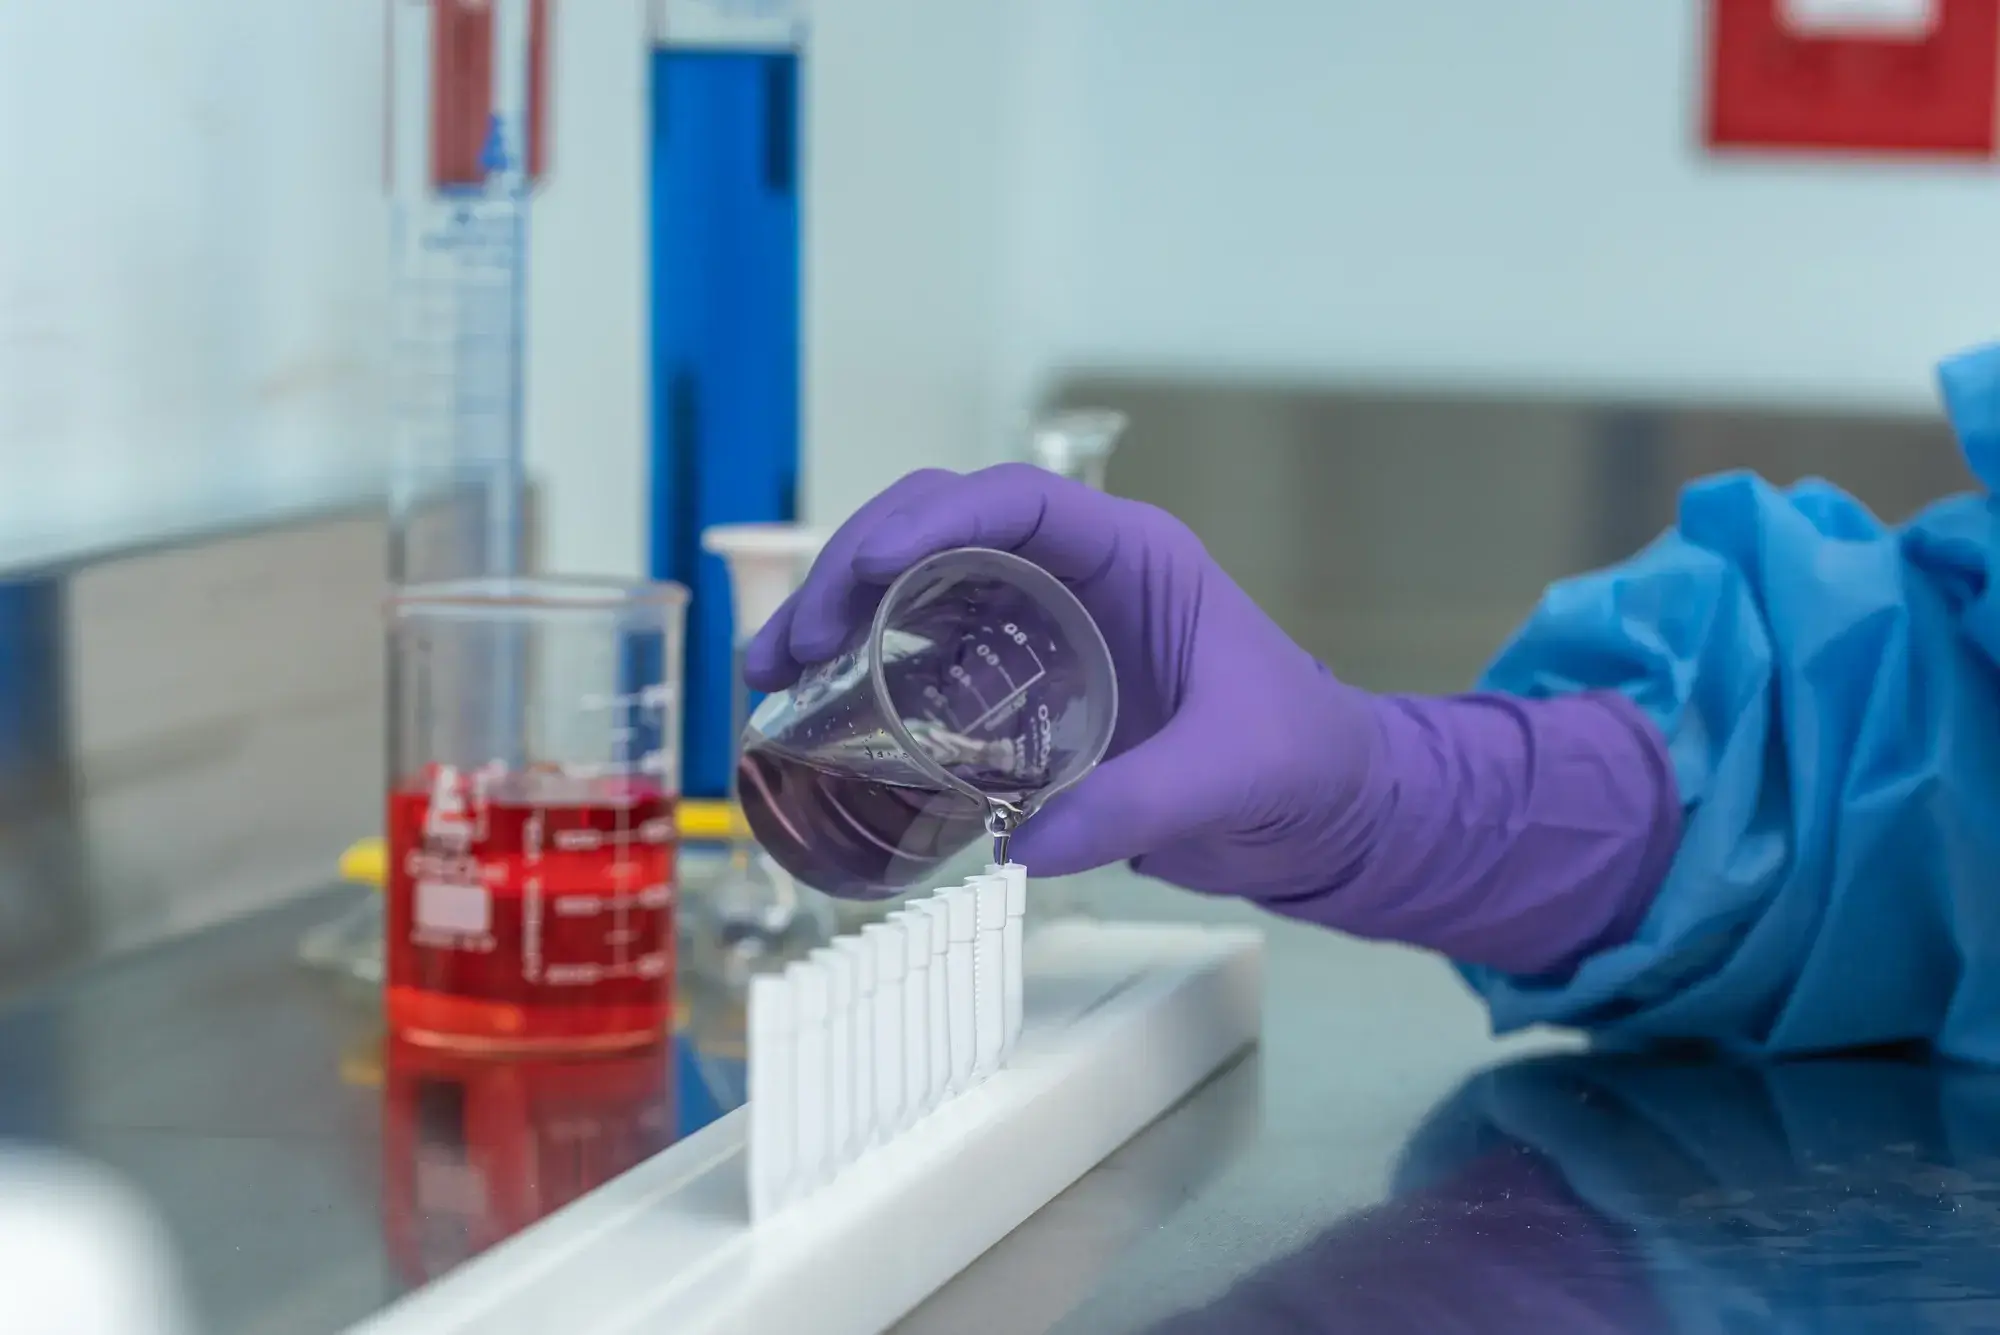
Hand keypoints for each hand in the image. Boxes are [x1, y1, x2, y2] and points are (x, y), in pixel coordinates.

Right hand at [744, 465, 1381, 892]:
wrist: (1324, 811)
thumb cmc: (1303, 761)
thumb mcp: (1234, 773)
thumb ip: (1142, 803)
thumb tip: (1029, 846)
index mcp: (1131, 556)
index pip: (1016, 503)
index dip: (933, 519)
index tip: (867, 568)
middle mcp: (1073, 576)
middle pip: (939, 533)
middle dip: (852, 572)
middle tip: (793, 650)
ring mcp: (1040, 629)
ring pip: (915, 594)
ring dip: (839, 624)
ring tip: (771, 678)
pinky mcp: (1021, 688)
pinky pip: (927, 666)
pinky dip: (867, 684)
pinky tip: (819, 721)